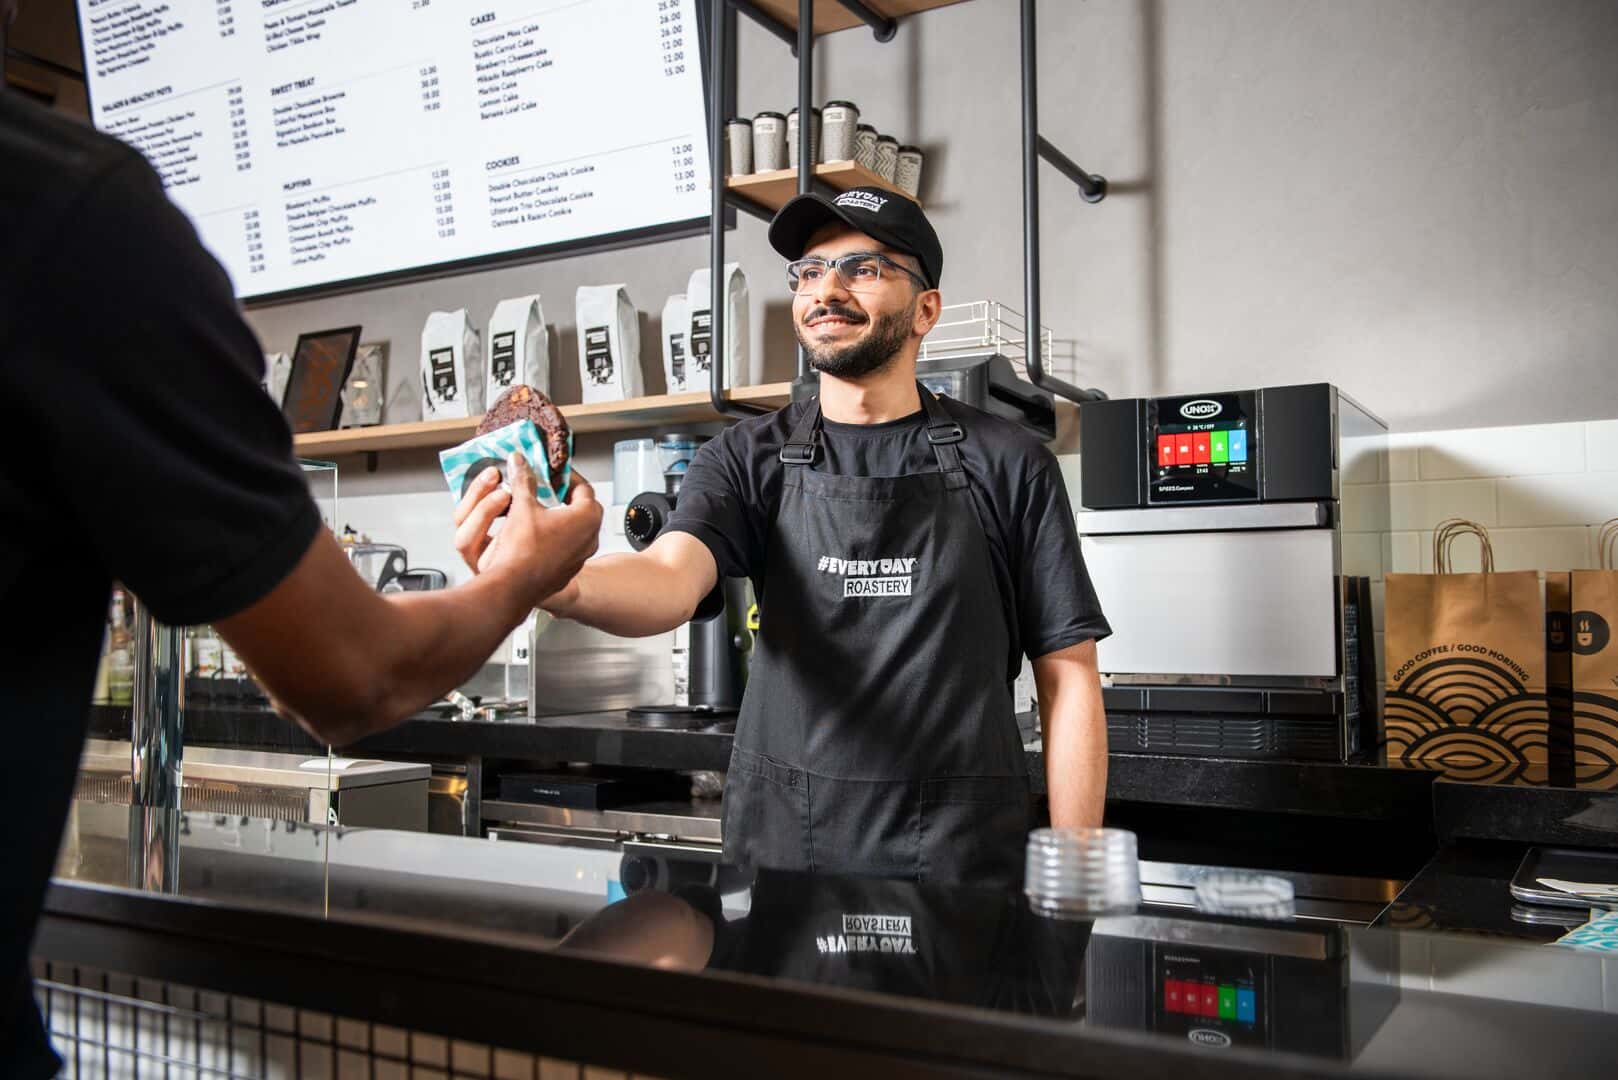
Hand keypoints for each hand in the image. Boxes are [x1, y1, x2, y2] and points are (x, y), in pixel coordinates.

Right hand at [458, 453, 600, 606]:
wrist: (514, 587)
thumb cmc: (522, 551)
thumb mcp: (523, 507)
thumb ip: (524, 480)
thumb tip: (520, 463)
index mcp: (586, 517)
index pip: (583, 487)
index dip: (566, 477)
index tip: (554, 473)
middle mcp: (590, 537)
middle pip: (584, 508)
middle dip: (566, 496)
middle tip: (549, 490)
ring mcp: (582, 556)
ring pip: (577, 530)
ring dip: (562, 518)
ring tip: (542, 511)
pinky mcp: (569, 569)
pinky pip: (568, 547)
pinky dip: (557, 537)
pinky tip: (538, 535)